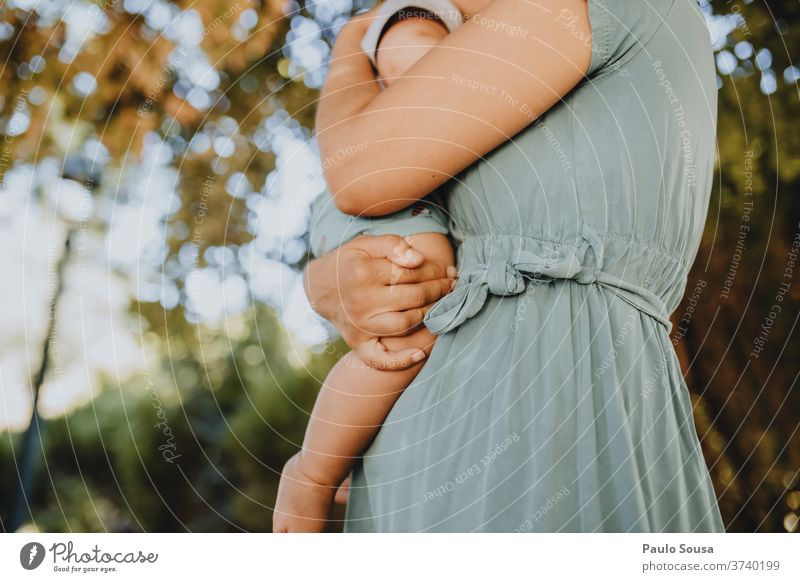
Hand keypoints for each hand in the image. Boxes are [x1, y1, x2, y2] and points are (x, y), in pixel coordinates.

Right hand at [304, 234, 455, 369]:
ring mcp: (360, 325)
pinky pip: (380, 358)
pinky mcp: (357, 343)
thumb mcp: (366, 244)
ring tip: (441, 304)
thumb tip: (418, 259)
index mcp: (364, 273)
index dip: (436, 271)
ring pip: (405, 324)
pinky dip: (401, 360)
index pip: (412, 273)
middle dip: (439, 290)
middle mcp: (362, 301)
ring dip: (430, 314)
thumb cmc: (349, 262)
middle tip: (451, 285)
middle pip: (414, 298)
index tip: (449, 270)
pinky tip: (421, 353)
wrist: (319, 287)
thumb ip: (392, 245)